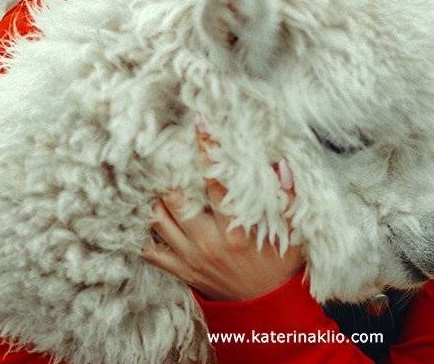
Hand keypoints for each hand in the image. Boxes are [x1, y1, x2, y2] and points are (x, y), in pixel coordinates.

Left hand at [141, 119, 303, 300]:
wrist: (265, 309)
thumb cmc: (279, 264)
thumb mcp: (293, 232)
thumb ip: (288, 197)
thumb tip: (280, 164)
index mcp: (235, 230)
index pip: (216, 181)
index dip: (207, 149)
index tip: (200, 124)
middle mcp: (208, 243)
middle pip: (176, 199)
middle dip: (166, 171)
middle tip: (159, 147)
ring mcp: (191, 257)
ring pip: (158, 220)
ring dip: (151, 197)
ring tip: (146, 173)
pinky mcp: (182, 270)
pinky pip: (151, 251)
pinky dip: (142, 232)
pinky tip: (139, 212)